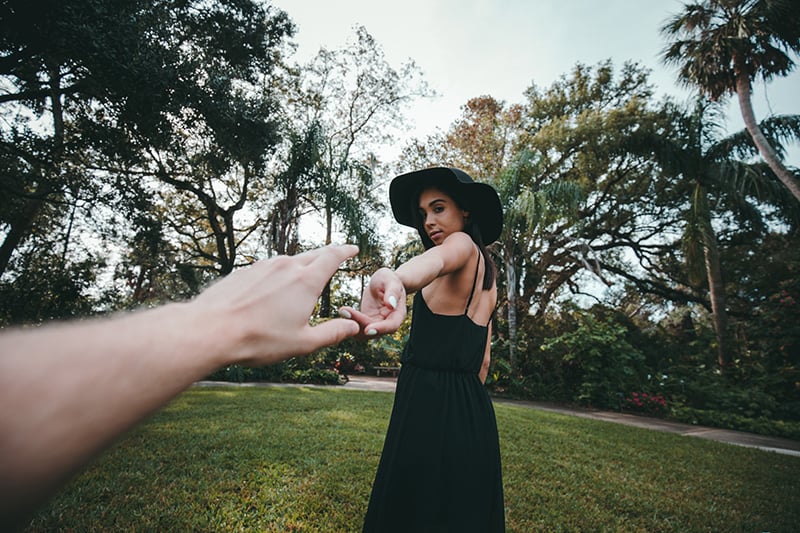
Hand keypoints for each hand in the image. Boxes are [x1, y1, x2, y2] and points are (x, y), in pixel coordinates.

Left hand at [193, 245, 360, 364]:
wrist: (211, 330)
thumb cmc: (259, 339)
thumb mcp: (303, 343)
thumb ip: (332, 333)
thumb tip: (354, 327)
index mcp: (305, 281)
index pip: (332, 256)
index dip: (345, 250)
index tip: (353, 248)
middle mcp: (285, 267)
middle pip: (312, 254)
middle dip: (327, 255)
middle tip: (335, 255)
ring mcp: (262, 266)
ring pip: (288, 261)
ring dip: (299, 265)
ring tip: (303, 275)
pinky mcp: (243, 272)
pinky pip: (266, 269)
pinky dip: (276, 274)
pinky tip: (271, 288)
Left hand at [338, 267, 406, 338]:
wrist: (382, 282)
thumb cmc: (389, 279)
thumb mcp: (391, 281)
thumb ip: (393, 291)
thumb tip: (391, 304)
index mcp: (398, 314)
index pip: (391, 326)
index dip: (380, 329)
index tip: (368, 329)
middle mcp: (387, 322)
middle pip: (374, 331)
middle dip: (360, 324)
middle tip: (346, 312)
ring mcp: (376, 323)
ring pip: (364, 332)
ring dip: (353, 324)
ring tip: (343, 310)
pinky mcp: (365, 321)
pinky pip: (357, 325)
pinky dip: (350, 321)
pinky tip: (343, 311)